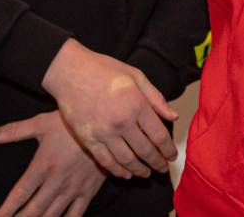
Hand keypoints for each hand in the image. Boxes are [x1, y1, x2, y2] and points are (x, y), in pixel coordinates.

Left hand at [0, 111, 106, 216]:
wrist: (107, 125)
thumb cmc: (72, 122)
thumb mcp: (42, 123)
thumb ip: (14, 131)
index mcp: (43, 166)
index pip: (19, 194)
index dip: (6, 210)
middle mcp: (56, 181)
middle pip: (33, 211)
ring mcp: (73, 188)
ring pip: (52, 215)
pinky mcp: (88, 191)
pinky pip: (76, 214)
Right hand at [40, 39, 177, 177]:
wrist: (70, 72)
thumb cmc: (105, 70)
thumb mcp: (137, 77)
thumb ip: (156, 99)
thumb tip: (173, 117)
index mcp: (137, 105)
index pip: (158, 135)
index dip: (168, 149)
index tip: (172, 156)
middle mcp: (121, 122)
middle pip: (145, 150)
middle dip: (157, 162)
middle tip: (163, 168)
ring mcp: (103, 132)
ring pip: (126, 160)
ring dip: (139, 170)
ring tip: (147, 173)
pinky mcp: (87, 139)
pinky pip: (105, 161)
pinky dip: (117, 170)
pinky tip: (126, 174)